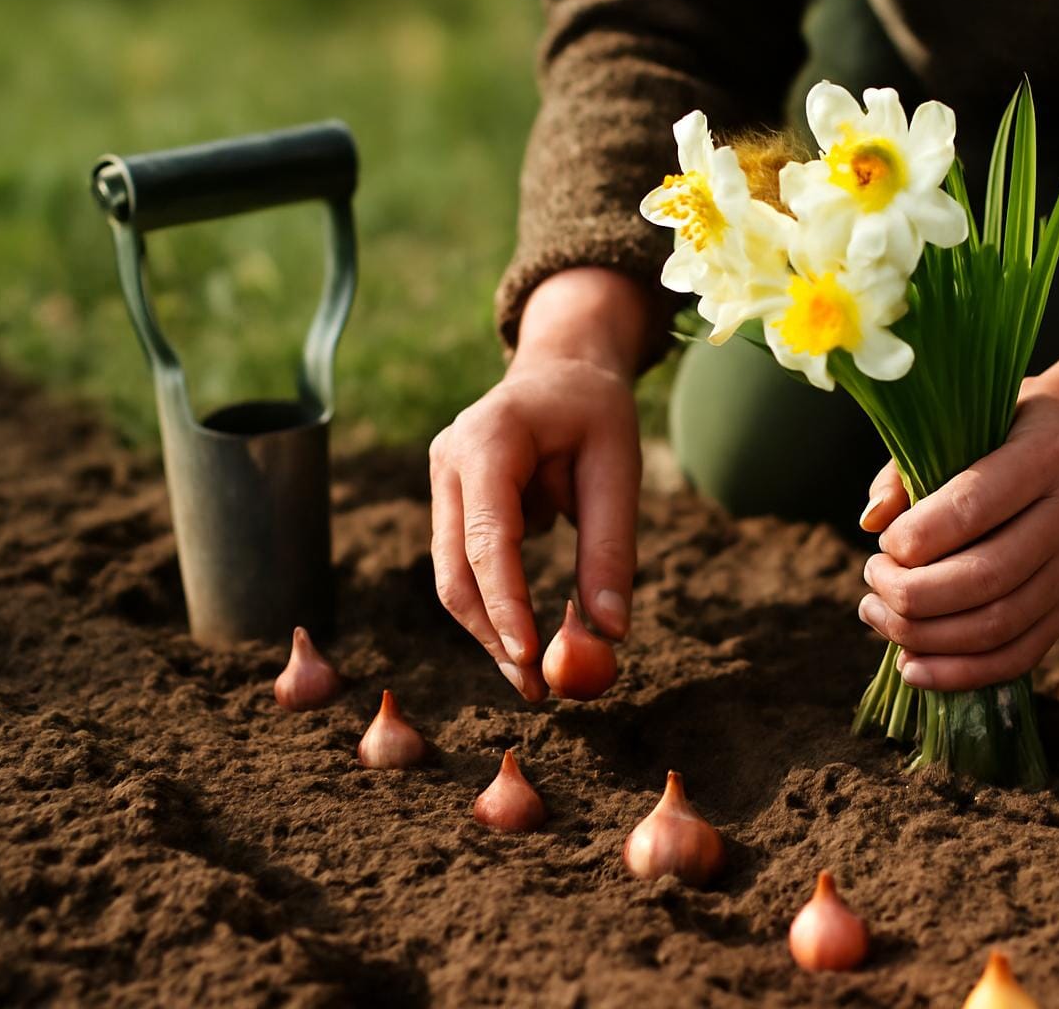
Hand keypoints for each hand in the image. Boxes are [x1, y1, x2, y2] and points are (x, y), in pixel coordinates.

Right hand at [429, 267, 648, 700]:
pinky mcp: (448, 503)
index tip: (530, 657)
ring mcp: (441, 482)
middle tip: (537, 689)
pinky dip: (494, 606)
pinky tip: (525, 636)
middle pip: (456, 569)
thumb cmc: (595, 412)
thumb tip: (610, 631)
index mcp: (488, 440)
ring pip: (452, 577)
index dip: (505, 602)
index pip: (488, 537)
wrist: (562, 369)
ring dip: (490, 630)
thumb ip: (611, 547)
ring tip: (534, 676)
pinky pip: (464, 566)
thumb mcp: (618, 467)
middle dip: (493, 634)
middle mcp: (449, 461)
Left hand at [856, 332, 1058, 690]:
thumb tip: (870, 523)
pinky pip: (1021, 654)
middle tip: (871, 582)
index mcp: (1049, 453)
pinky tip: (914, 668)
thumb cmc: (1018, 422)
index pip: (974, 508)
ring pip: (999, 625)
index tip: (881, 545)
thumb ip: (911, 467)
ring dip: (925, 636)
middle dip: (911, 595)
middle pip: (985, 578)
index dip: (915, 539)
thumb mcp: (970, 417)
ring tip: (879, 617)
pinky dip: (961, 672)